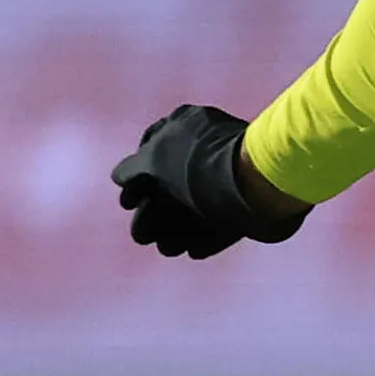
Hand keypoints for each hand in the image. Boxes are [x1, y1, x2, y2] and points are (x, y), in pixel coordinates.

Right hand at [112, 103, 308, 259]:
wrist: (256, 182)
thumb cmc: (199, 165)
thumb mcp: (154, 160)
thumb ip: (133, 168)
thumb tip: (118, 177)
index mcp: (186, 125)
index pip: (151, 150)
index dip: (137, 180)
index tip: (128, 202)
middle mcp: (206, 148)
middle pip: (172, 183)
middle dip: (155, 210)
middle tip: (143, 235)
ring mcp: (228, 175)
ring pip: (194, 205)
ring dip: (177, 229)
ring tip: (168, 248)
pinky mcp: (247, 202)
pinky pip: (221, 220)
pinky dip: (206, 236)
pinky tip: (193, 251)